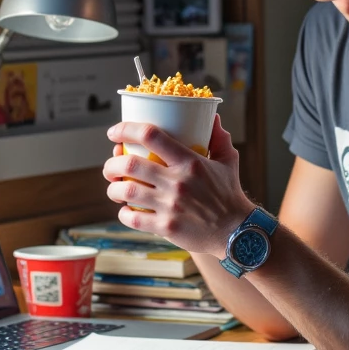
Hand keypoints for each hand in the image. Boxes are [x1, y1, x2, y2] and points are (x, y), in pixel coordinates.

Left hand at [102, 114, 251, 256]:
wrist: (237, 232)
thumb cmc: (230, 195)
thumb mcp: (228, 161)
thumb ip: (218, 138)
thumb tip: (212, 117)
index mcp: (190, 161)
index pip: (151, 135)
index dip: (126, 130)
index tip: (114, 133)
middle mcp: (178, 182)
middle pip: (130, 165)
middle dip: (112, 164)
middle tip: (111, 167)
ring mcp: (171, 206)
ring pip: (127, 192)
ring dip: (113, 189)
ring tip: (115, 188)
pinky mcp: (167, 228)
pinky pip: (133, 218)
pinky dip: (124, 214)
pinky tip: (126, 211)